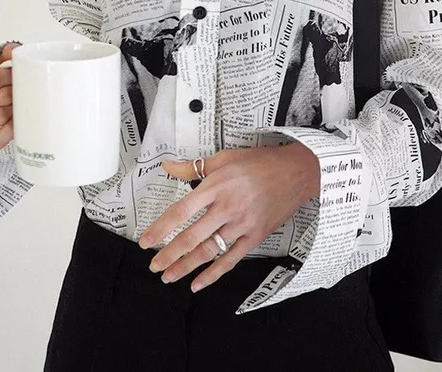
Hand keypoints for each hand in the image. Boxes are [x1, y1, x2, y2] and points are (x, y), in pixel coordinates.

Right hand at [0, 42, 21, 149]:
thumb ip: (6, 55)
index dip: (8, 76)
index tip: (17, 74)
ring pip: (2, 115)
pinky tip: (17, 125)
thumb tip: (13, 50)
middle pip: (1, 98)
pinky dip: (10, 133)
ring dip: (16, 109)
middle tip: (25, 88)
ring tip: (22, 102)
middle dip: (16, 92)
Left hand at [138, 141, 319, 291]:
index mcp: (216, 186)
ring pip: (208, 251)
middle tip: (153, 265)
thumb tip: (167, 165)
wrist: (296, 172)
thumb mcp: (224, 158)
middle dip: (168, 255)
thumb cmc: (259, 163)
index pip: (180, 211)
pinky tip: (198, 283)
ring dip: (185, 267)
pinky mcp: (254, 236)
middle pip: (191, 237)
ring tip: (169, 276)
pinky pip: (230, 259)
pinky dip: (213, 274)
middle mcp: (227, 208)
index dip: (160, 228)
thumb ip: (193, 166)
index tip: (145, 241)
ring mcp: (241, 224)